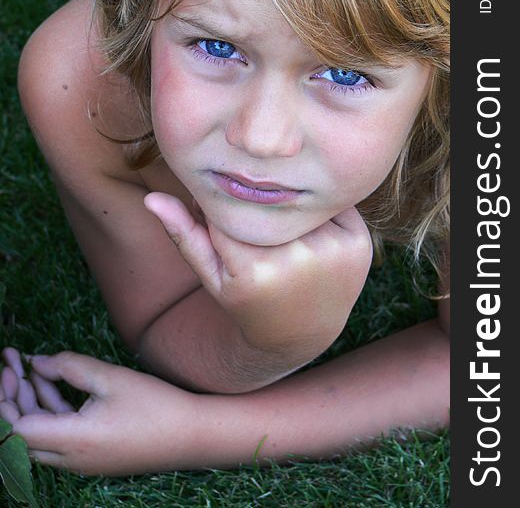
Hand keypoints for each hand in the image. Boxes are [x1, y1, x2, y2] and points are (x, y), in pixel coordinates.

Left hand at [0, 348, 199, 474]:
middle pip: (22, 434)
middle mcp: (71, 459)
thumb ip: (70, 367)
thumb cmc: (156, 405)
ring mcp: (82, 462)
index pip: (15, 429)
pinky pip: (58, 438)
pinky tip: (52, 386)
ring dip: (30, 404)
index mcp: (74, 440)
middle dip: (12, 397)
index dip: (5, 398)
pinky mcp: (93, 458)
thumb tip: (36, 362)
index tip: (9, 367)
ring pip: (39, 436)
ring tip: (29, 369)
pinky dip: (50, 413)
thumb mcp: (112, 378)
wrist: (191, 435)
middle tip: (13, 363)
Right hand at [145, 193, 372, 357]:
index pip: (230, 208)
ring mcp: (333, 249)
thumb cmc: (249, 301)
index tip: (229, 223)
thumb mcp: (213, 277)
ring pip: (299, 199)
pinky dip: (321, 211)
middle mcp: (298, 257)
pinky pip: (333, 204)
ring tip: (286, 233)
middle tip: (261, 227)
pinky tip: (313, 234)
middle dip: (259, 207)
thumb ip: (184, 236)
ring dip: (290, 206)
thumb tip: (153, 199)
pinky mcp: (360, 243)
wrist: (302, 332)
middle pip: (267, 201)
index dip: (226, 210)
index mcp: (255, 267)